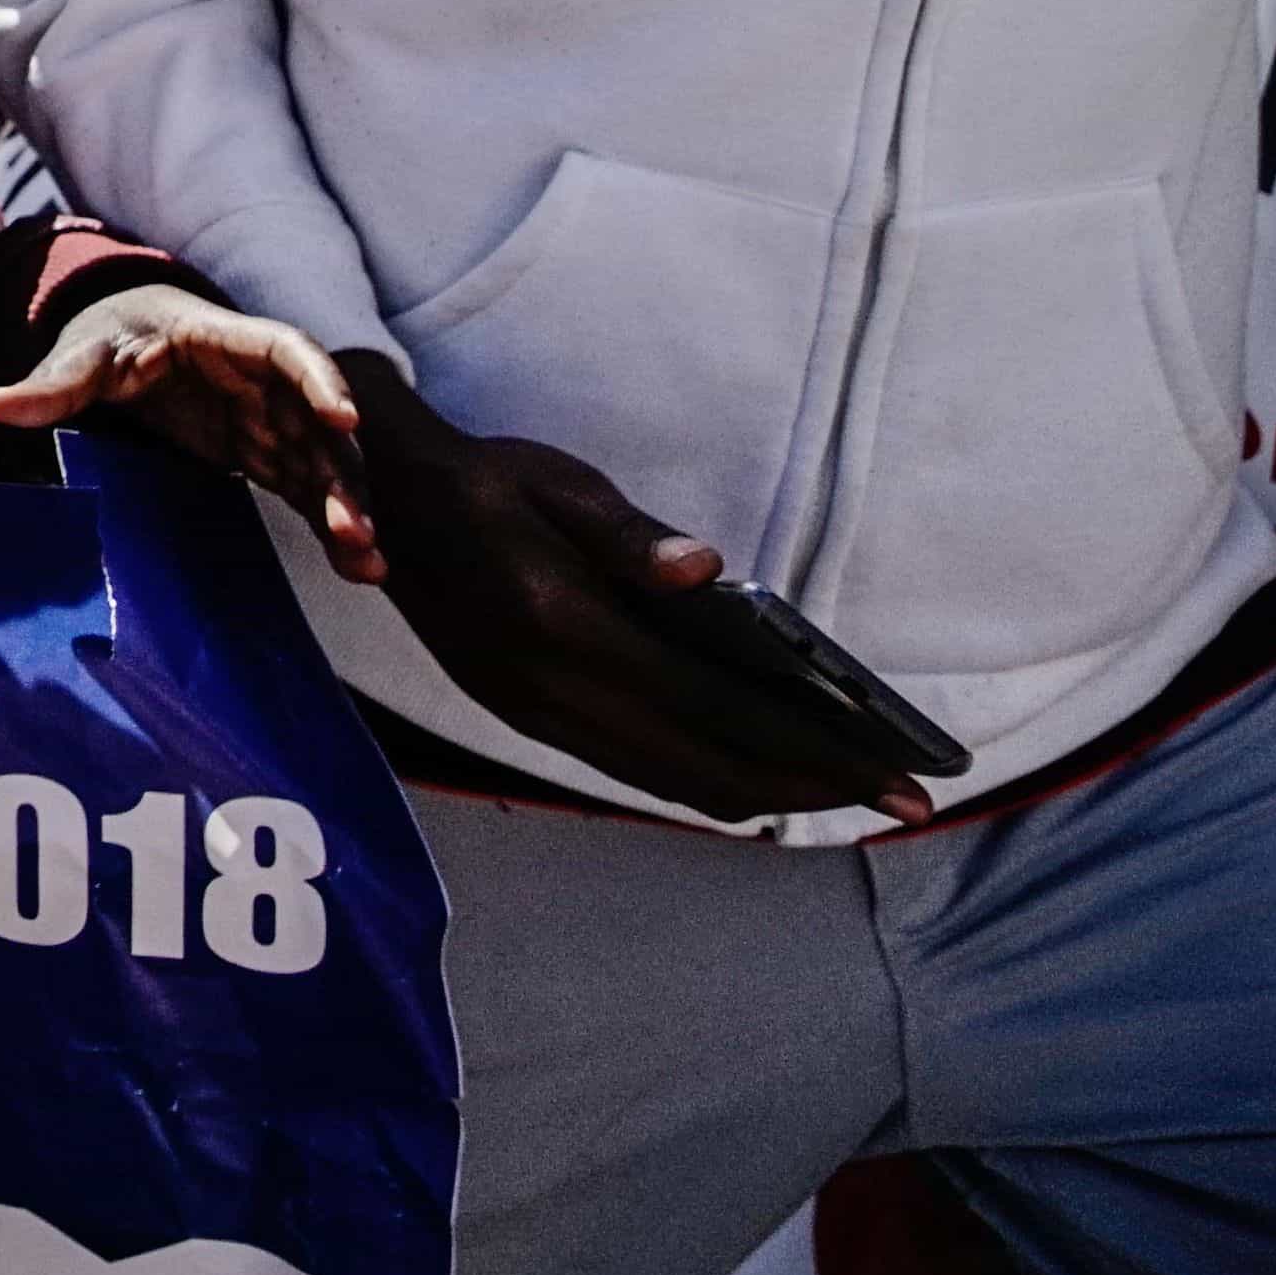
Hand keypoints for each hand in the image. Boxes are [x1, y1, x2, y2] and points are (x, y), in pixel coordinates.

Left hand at [0, 283, 375, 579]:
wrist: (124, 340)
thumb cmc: (110, 333)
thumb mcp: (80, 352)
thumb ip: (52, 384)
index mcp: (226, 339)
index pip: (287, 350)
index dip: (321, 380)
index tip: (346, 418)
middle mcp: (264, 380)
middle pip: (319, 422)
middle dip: (344, 474)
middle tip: (354, 530)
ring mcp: (272, 419)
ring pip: (324, 463)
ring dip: (347, 508)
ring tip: (367, 564)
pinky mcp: (267, 454)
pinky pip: (307, 490)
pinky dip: (330, 524)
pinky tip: (357, 569)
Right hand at [336, 356, 927, 822]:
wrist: (378, 500)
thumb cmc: (486, 478)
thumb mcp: (559, 483)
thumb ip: (631, 537)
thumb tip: (710, 571)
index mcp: (563, 621)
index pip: (719, 709)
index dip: (819, 750)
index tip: (897, 774)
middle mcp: (547, 686)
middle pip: (707, 768)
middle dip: (811, 788)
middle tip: (895, 796)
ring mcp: (530, 712)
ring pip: (671, 782)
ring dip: (762, 791)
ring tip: (837, 784)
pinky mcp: (523, 718)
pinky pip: (633, 771)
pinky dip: (706, 776)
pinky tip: (749, 764)